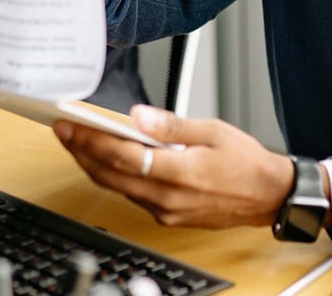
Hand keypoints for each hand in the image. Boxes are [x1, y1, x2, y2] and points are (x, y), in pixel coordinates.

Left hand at [54, 105, 294, 228]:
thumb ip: (172, 125)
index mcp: (180, 172)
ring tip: (79, 142)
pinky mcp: (168, 216)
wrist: (268, 196)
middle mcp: (168, 197)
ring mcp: (166, 211)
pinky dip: (116, 176)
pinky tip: (109, 161)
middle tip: (63, 130)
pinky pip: (133, 195)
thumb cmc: (246, 162)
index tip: (70, 125)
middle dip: (82, 151)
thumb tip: (139, 116)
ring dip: (95, 165)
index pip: (123, 156)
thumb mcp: (213, 131)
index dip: (91, 140)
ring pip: (118, 187)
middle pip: (112, 174)